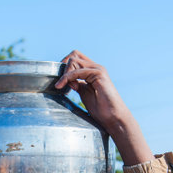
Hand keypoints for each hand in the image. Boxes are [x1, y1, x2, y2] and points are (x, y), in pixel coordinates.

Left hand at [55, 51, 153, 165]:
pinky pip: (78, 71)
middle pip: (74, 55)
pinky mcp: (99, 74)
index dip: (64, 67)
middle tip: (59, 82)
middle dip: (63, 67)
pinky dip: (67, 77)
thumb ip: (77, 84)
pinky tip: (62, 86)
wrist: (113, 117)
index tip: (59, 81)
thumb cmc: (101, 109)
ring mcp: (98, 70)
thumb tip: (67, 80)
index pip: (75, 58)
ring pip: (74, 61)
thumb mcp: (84, 93)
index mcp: (92, 71)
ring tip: (61, 86)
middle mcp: (95, 67)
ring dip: (64, 73)